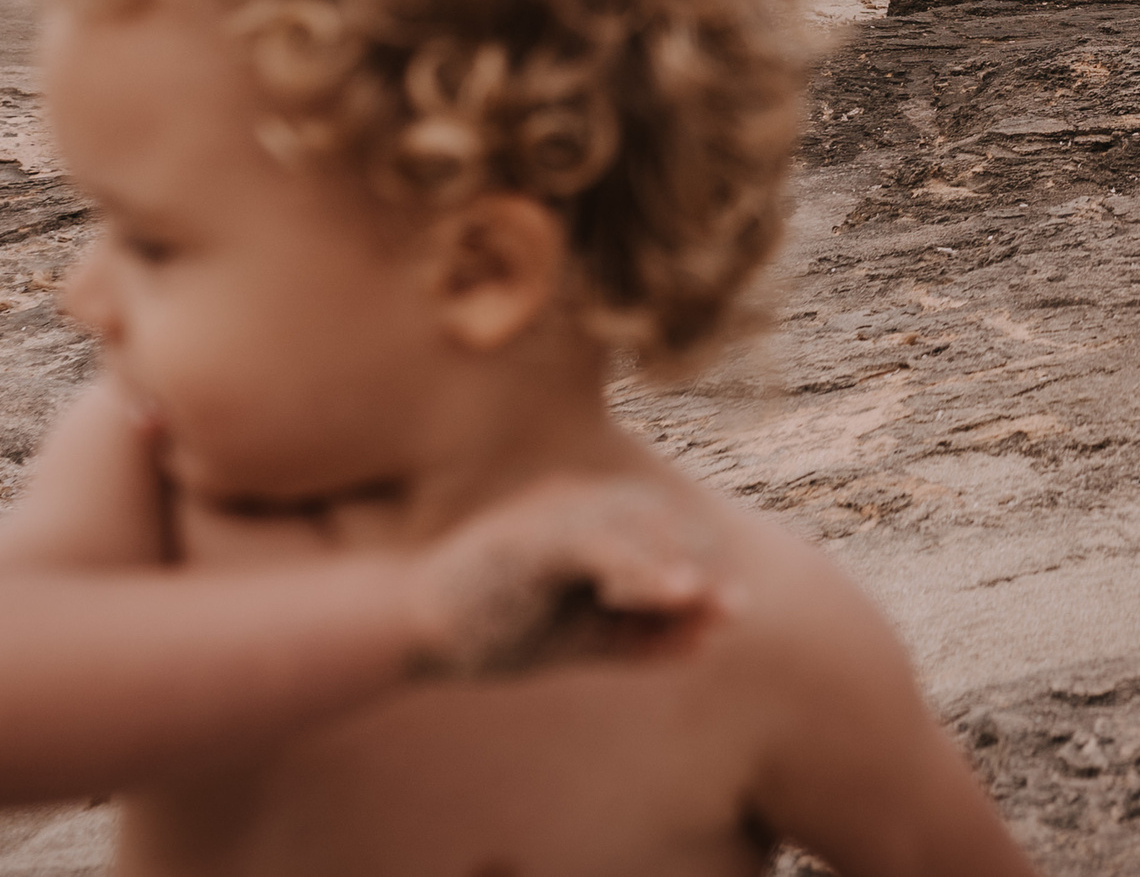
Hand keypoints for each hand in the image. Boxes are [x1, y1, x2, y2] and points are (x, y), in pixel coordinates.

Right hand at [408, 477, 725, 679]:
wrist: (410, 632)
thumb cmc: (493, 628)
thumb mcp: (581, 639)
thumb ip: (639, 637)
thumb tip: (705, 641)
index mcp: (583, 513)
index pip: (661, 527)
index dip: (699, 565)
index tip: (724, 611)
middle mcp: (569, 498)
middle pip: (659, 520)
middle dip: (699, 565)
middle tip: (729, 609)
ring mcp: (546, 512)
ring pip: (635, 527)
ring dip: (678, 568)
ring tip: (714, 602)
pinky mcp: (527, 537)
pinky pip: (598, 545)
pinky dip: (642, 567)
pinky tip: (678, 593)